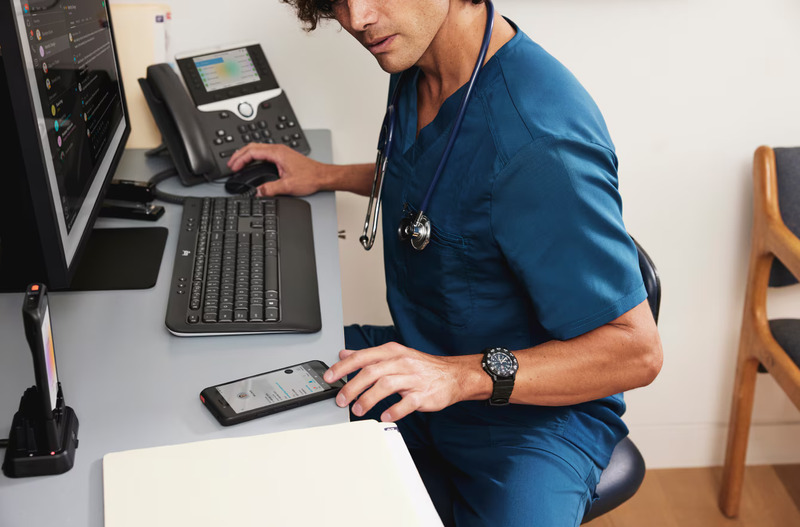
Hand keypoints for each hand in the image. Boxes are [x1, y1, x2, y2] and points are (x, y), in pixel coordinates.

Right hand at [226, 143, 326, 196]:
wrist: (323, 176)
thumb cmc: (310, 177)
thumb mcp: (288, 186)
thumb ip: (270, 189)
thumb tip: (258, 192)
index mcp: (277, 153)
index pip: (252, 151)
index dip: (240, 159)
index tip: (233, 167)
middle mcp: (278, 149)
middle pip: (253, 147)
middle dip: (239, 155)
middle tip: (231, 165)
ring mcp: (281, 152)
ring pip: (258, 149)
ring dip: (246, 155)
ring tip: (238, 164)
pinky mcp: (283, 156)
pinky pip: (264, 152)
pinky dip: (254, 157)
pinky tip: (252, 164)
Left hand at [323, 342, 468, 421]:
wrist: (453, 375)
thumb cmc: (421, 367)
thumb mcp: (395, 355)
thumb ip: (369, 355)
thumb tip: (345, 354)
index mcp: (392, 352)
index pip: (363, 357)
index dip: (344, 367)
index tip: (330, 377)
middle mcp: (401, 362)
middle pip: (371, 372)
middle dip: (352, 386)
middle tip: (341, 400)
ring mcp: (413, 378)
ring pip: (386, 385)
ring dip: (368, 399)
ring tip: (358, 410)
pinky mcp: (424, 394)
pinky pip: (406, 403)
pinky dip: (394, 410)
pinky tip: (384, 416)